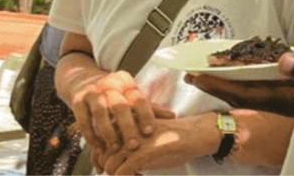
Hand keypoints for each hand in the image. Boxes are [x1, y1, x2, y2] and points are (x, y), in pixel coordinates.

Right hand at [68, 70, 171, 153]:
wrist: (83, 80)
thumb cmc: (114, 93)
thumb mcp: (131, 95)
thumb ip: (150, 107)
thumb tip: (173, 116)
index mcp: (127, 83)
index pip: (139, 98)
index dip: (146, 114)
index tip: (150, 131)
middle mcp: (110, 85)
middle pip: (120, 105)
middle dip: (127, 126)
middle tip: (134, 145)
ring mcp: (93, 92)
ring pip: (101, 111)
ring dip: (108, 131)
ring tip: (115, 148)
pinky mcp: (77, 100)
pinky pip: (83, 119)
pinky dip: (90, 134)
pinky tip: (97, 146)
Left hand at [98, 113, 217, 174]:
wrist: (192, 135)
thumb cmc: (170, 138)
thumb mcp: (144, 137)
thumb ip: (126, 144)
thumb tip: (106, 162)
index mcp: (124, 122)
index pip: (101, 146)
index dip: (105, 161)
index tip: (116, 169)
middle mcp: (124, 128)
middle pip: (103, 157)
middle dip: (113, 170)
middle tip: (131, 173)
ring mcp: (132, 140)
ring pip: (110, 167)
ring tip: (137, 175)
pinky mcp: (141, 152)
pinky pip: (121, 173)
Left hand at [187, 52, 293, 135]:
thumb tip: (284, 60)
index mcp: (285, 100)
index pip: (241, 92)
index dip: (216, 84)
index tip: (194, 75)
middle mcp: (283, 101)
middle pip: (241, 92)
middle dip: (216, 82)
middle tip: (194, 71)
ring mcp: (291, 98)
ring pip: (253, 89)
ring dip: (233, 79)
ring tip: (216, 68)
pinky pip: (268, 85)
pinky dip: (253, 76)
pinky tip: (252, 68)